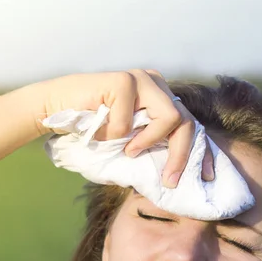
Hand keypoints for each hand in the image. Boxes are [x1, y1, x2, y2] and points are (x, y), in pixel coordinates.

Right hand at [38, 69, 213, 187]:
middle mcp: (156, 85)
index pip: (191, 125)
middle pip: (186, 122)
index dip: (202, 152)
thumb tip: (175, 179)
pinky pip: (131, 120)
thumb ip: (151, 151)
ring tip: (128, 151)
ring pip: (170, 117)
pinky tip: (101, 131)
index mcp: (161, 99)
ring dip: (147, 142)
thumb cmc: (92, 131)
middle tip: (169, 181)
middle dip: (181, 156)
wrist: (55, 110)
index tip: (206, 177)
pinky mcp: (125, 80)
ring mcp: (142, 79)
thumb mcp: (129, 144)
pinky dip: (115, 134)